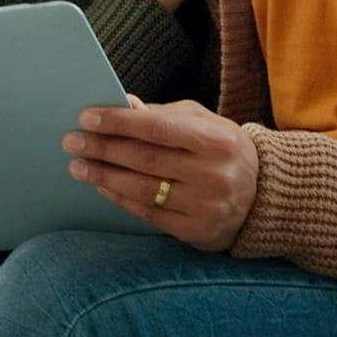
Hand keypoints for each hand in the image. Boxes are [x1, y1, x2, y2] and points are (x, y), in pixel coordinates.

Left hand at [62, 96, 258, 251]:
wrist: (264, 196)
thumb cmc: (224, 150)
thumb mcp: (205, 123)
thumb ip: (165, 114)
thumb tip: (125, 105)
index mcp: (217, 140)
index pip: (158, 128)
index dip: (120, 122)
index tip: (87, 117)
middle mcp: (213, 174)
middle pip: (145, 159)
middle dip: (103, 149)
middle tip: (72, 141)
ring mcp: (205, 206)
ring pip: (142, 189)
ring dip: (104, 176)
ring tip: (78, 165)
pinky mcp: (196, 231)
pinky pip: (148, 214)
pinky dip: (120, 198)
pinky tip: (101, 185)